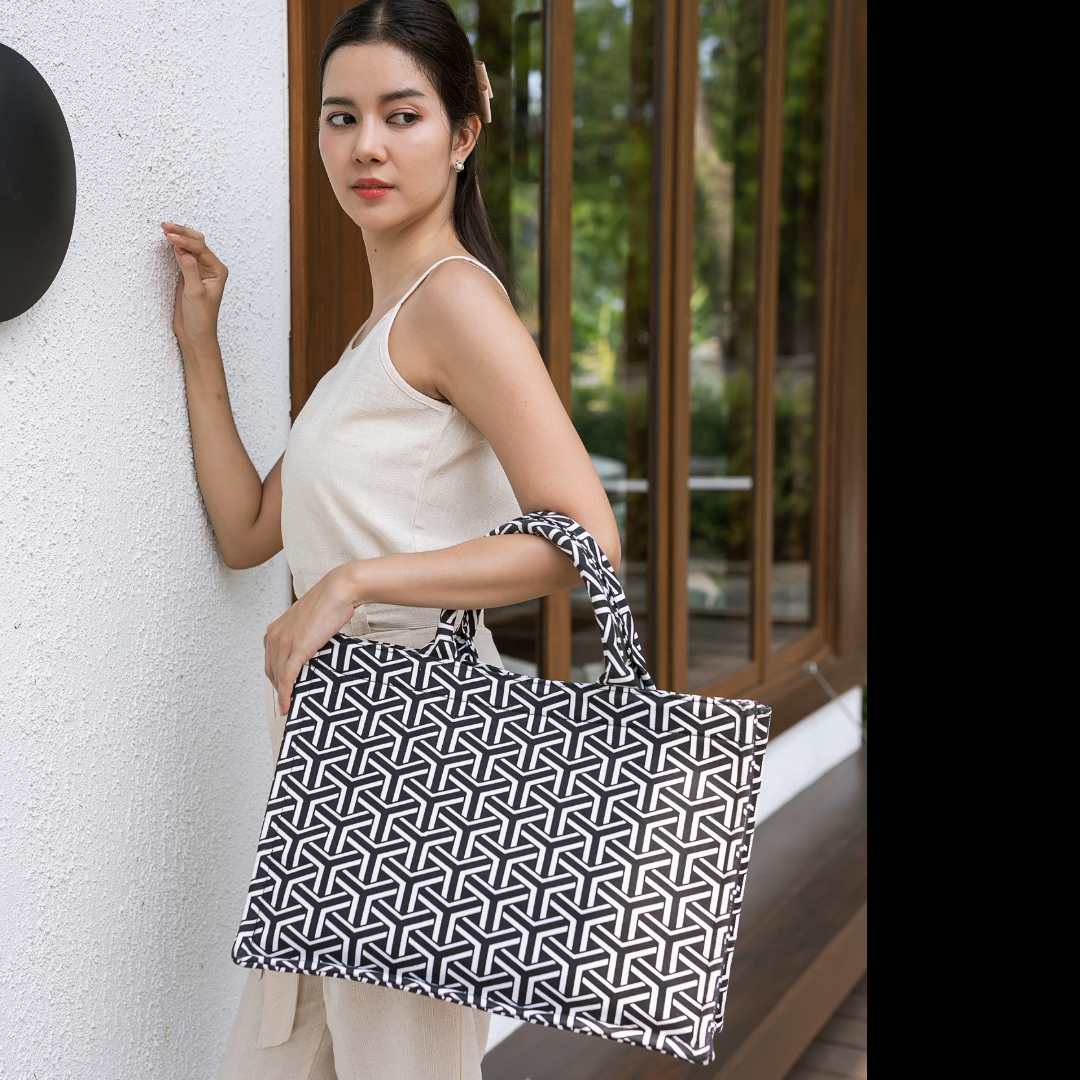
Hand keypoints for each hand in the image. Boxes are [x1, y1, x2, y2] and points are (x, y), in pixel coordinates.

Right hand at [161, 222, 227, 345]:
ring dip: (178, 237)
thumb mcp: (195, 293)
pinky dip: (175, 248)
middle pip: (197, 243)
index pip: (201, 249)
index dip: (185, 240)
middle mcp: (211, 268)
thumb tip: (181, 248)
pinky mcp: (188, 275)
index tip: (169, 236)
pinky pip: (182, 256)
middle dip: (182, 233)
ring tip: (165, 229)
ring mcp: (199, 270)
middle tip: (165, 226)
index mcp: (218, 271)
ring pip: (189, 247)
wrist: (195, 335)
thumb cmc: (201, 318)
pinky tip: (168, 242)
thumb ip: (189, 269)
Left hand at [265, 564, 360, 714]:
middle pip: (271, 671)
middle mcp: (275, 636)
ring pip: (278, 677)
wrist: (338, 591)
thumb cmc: (329, 603)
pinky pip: (287, 678)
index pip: (270, 660)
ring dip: (283, 695)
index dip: (276, 677)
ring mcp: (284, 643)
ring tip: (290, 708)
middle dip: (279, 688)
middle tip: (289, 701)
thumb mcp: (309, 620)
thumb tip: (310, 647)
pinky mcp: (297, 650)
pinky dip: (286, 695)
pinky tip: (288, 706)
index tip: (283, 689)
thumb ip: (303, 635)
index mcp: (276, 628)